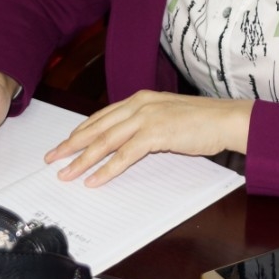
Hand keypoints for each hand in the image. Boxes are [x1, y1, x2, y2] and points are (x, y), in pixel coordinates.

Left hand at [44, 91, 251, 186]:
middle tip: (52, 159)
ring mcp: (146, 117)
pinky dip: (107, 169)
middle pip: (96, 127)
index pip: (101, 116)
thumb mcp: (165, 117)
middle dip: (71, 145)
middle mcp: (138, 104)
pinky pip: (125, 155)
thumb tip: (125, 142)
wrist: (226, 118)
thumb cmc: (201, 120)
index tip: (64, 144)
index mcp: (138, 99)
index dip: (80, 131)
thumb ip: (144, 124)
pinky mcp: (156, 133)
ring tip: (66, 174)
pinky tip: (94, 180)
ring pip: (105, 141)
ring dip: (83, 160)